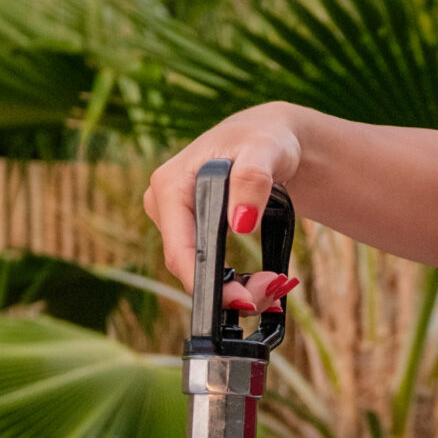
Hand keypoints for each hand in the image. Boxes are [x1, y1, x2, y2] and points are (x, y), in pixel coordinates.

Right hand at [142, 103, 311, 302]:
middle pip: (186, 265)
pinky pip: (205, 266)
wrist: (265, 140)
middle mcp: (163, 204)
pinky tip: (260, 284)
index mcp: (170, 184)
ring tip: (274, 285)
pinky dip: (233, 280)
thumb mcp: (264, 150)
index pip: (179, 248)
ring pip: (196, 270)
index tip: (243, 299)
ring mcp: (174, 221)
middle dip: (227, 288)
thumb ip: (252, 180)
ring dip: (235, 287)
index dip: (206, 281)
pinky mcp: (188, 232)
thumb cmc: (263, 139)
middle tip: (271, 291)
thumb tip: (240, 224)